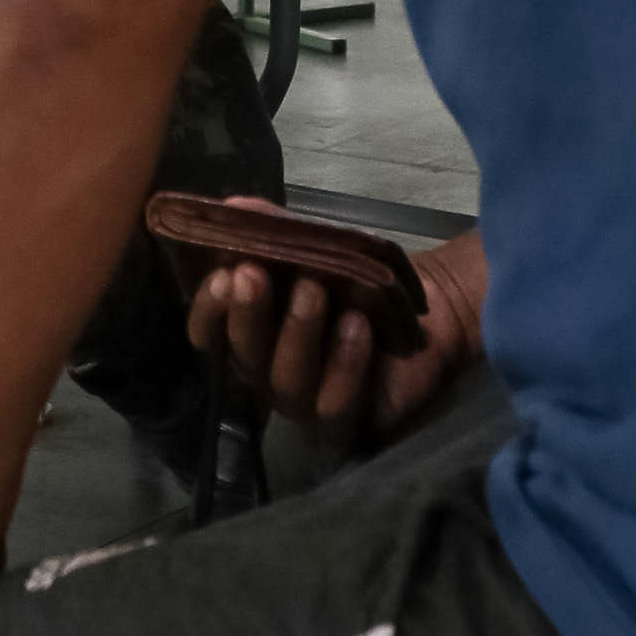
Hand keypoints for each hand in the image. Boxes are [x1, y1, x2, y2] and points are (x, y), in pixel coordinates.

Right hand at [184, 210, 485, 464]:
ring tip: (315, 291)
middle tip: (254, 273)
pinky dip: (344, 366)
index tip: (223, 275)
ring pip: (286, 385)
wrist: (425, 310)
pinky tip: (357, 328)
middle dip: (247, 316)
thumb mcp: (311, 247)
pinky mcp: (347, 429)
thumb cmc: (356, 282)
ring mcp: (306, 409)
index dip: (210, 311)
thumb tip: (231, 207)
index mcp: (252, 338)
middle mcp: (269, 377)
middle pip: (243, 360)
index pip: (211, 336)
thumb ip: (271, 229)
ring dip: (297, 334)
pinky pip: (335, 409)